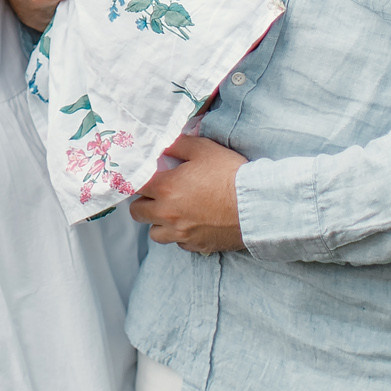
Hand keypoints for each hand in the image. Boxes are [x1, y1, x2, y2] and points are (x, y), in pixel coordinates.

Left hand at [129, 134, 247, 253]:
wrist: (256, 206)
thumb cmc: (230, 174)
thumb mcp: (203, 149)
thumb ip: (178, 144)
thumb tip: (162, 145)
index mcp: (166, 188)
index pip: (134, 186)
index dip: (137, 181)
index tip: (144, 178)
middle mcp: (167, 214)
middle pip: (138, 213)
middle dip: (144, 202)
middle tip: (158, 194)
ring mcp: (181, 233)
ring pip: (154, 233)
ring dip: (159, 223)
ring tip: (174, 212)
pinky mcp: (196, 246)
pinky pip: (178, 243)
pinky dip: (180, 235)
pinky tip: (193, 223)